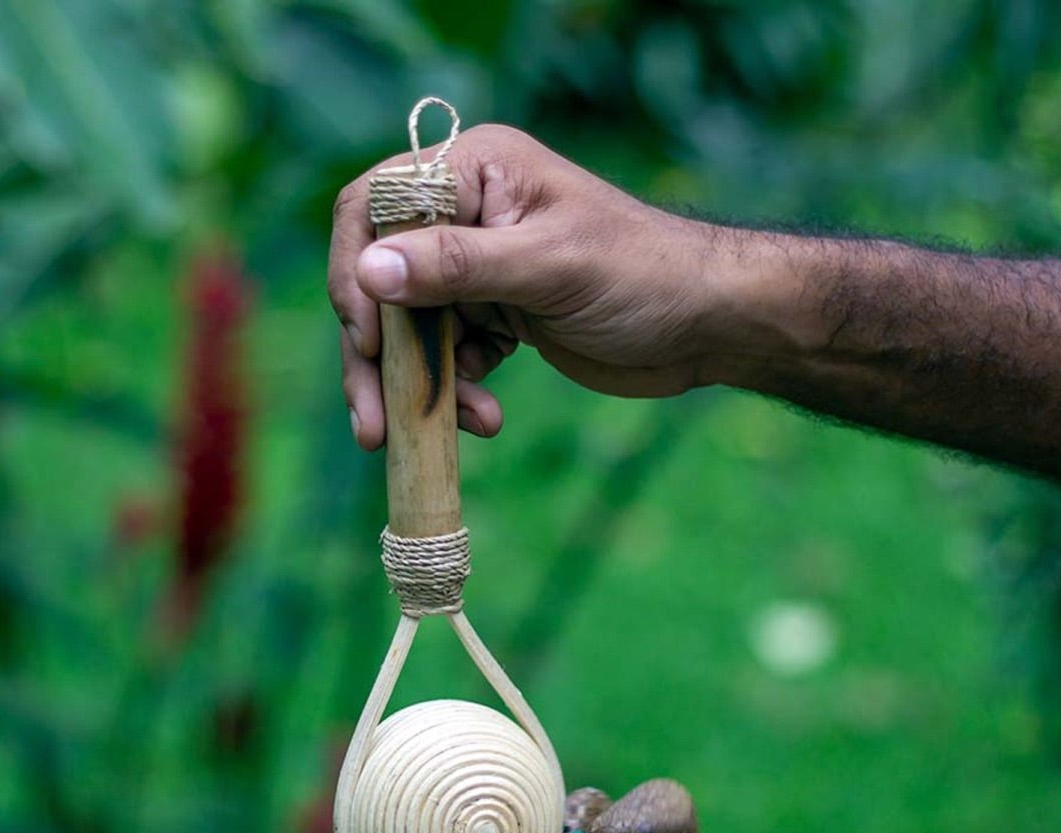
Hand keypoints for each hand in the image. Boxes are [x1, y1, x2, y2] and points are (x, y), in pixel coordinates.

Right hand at [327, 124, 727, 448]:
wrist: (704, 325)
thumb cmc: (641, 276)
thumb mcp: (548, 268)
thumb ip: (457, 266)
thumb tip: (368, 270)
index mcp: (474, 173)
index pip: (374, 206)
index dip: (356, 272)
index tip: (370, 340)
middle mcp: (466, 215)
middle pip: (381, 281)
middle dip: (377, 356)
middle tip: (373, 424)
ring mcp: (477, 270)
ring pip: (409, 330)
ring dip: (418, 386)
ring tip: (436, 431)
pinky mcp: (494, 317)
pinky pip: (448, 359)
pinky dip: (457, 394)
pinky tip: (486, 419)